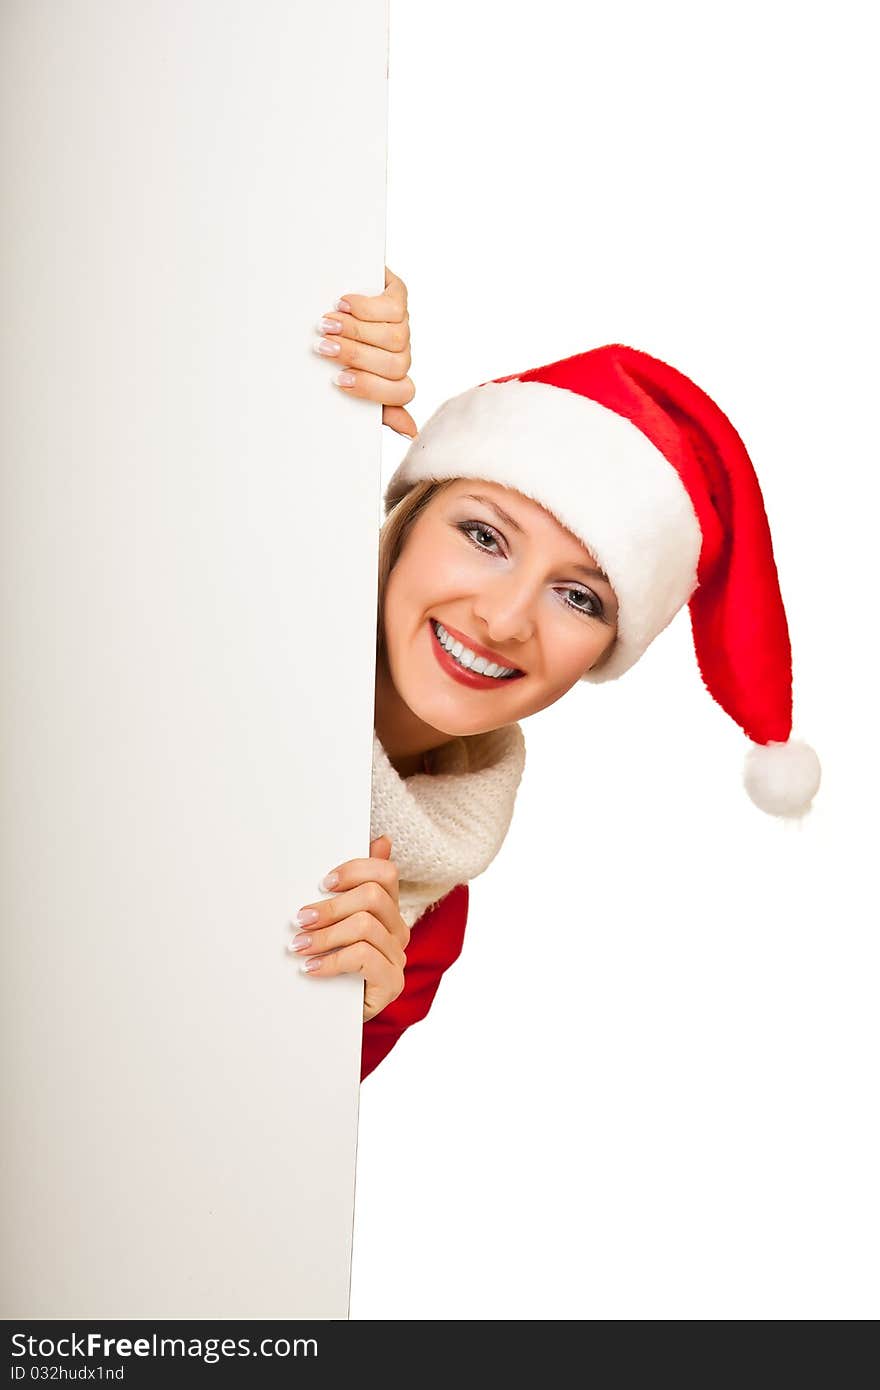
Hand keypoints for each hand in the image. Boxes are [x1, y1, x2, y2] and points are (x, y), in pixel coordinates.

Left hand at [288, 834, 409, 1021]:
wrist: (329, 1015)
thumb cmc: (331, 961)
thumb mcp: (334, 920)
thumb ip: (352, 883)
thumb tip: (381, 838)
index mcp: (387, 908)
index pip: (386, 873)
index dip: (354, 871)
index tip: (322, 883)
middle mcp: (398, 930)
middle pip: (373, 897)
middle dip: (331, 907)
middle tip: (301, 919)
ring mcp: (397, 957)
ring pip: (365, 927)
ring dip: (325, 936)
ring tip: (299, 946)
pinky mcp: (391, 983)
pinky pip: (363, 958)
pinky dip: (332, 961)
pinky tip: (311, 968)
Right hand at [314, 265, 416, 438]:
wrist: (329, 298)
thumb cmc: (336, 347)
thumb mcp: (345, 378)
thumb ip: (375, 408)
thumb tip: (410, 432)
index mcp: (393, 379)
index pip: (401, 393)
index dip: (371, 388)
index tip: (339, 380)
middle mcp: (401, 354)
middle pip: (396, 364)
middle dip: (356, 355)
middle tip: (324, 346)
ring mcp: (402, 325)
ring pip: (395, 337)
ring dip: (356, 331)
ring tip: (327, 324)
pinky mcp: (398, 294)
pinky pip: (394, 308)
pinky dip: (365, 307)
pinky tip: (343, 304)